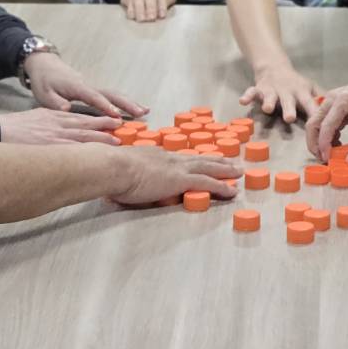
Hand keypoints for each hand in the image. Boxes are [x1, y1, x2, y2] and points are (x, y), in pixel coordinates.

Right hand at [0, 107, 123, 144]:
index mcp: (55, 116)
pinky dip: (84, 150)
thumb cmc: (12, 128)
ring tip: (117, 142)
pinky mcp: (47, 145)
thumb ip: (51, 121)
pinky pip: (70, 148)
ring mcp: (53, 135)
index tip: (114, 122)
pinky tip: (96, 155)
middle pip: (86, 124)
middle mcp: (57, 123)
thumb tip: (64, 129)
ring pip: (82, 135)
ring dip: (100, 138)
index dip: (99, 120)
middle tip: (123, 130)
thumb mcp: (35, 118)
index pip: (82, 118)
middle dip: (106, 126)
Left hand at [23, 52, 146, 119]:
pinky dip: (123, 101)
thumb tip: (67, 109)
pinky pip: (110, 95)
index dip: (104, 105)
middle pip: (110, 93)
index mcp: (76, 87)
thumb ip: (55, 102)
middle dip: (126, 103)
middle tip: (141, 113)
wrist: (45, 64)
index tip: (116, 115)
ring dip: (129, 102)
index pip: (93, 96)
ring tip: (145, 111)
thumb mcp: (44, 93)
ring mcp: (92, 86)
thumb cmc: (44, 81)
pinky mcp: (93, 89)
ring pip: (114, 93)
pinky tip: (134, 108)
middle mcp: (88, 85)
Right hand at [108, 146, 243, 206]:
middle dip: (216, 160)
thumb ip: (123, 180)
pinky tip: (231, 191)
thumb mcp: (120, 173)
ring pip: (208, 168)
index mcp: (155, 155)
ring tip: (238, 172)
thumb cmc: (110, 171)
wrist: (113, 167)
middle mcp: (169, 158)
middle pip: (198, 159)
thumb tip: (113, 193)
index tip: (201, 159)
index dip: (193, 159)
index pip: (180, 158)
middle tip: (230, 161)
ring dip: (225, 170)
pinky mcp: (180, 180)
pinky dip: (221, 186)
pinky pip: (207, 183)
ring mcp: (176, 167)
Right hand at [118, 0, 176, 23]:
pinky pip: (127, 0)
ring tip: (142, 19)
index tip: (162, 15)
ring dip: (139, 9)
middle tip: (151, 18)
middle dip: (150, 7)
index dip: (162, 4)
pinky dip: (130, 9)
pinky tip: (133, 16)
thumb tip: (162, 10)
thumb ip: (168, 0)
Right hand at [239, 62, 317, 124]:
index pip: (311, 105)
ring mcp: (273, 89)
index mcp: (302, 93)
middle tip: (290, 118)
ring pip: (270, 96)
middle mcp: (288, 91)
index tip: (321, 128)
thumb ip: (322, 100)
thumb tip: (340, 116)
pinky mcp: (259, 88)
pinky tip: (243, 101)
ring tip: (268, 109)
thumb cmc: (296, 83)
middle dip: (289, 109)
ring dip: (269, 102)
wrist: (275, 66)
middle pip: (289, 101)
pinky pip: (252, 92)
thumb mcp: (311, 89)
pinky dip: (248, 96)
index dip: (316, 116)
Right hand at [305, 71, 347, 160]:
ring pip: (314, 123)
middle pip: (313, 124)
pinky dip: (325, 134)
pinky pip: (321, 121)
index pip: (326, 126)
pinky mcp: (329, 104)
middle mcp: (330, 99)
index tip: (326, 158)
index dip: (323, 144)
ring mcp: (328, 100)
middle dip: (314, 143)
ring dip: (319, 139)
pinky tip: (336, 142)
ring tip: (332, 153)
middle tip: (323, 158)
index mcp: (342, 101)